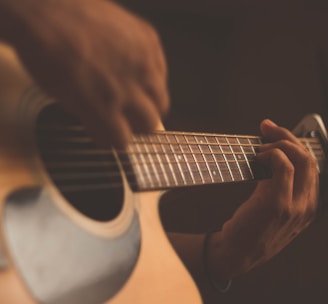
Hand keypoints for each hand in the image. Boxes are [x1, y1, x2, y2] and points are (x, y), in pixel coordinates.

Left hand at [3, 0, 168, 147]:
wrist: (49, 9)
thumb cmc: (47, 52)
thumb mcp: (63, 98)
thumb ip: (91, 120)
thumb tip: (106, 134)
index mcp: (104, 106)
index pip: (123, 141)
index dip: (118, 140)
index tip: (115, 135)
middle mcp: (129, 87)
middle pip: (151, 124)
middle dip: (140, 126)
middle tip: (130, 119)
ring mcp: (143, 62)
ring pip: (162, 100)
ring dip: (150, 104)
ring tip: (136, 95)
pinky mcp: (149, 40)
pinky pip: (162, 70)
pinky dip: (153, 77)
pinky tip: (137, 71)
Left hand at [208, 119, 318, 279]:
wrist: (236, 254)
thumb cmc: (249, 229)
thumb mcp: (272, 211)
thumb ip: (278, 188)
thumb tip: (270, 157)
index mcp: (307, 207)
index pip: (311, 166)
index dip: (295, 144)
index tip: (275, 133)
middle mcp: (307, 206)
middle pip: (309, 158)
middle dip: (288, 137)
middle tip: (267, 128)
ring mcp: (295, 206)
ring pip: (300, 158)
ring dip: (279, 144)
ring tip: (260, 146)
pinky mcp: (277, 203)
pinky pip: (282, 166)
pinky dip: (271, 154)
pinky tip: (257, 157)